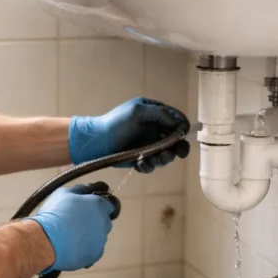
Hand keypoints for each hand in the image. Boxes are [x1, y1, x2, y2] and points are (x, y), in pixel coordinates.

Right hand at [28, 184, 114, 272]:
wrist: (47, 240)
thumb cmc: (55, 213)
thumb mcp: (64, 193)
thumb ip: (81, 189)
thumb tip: (91, 187)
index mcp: (99, 205)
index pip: (110, 205)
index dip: (101, 206)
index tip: (90, 209)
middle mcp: (104, 222)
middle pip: (105, 221)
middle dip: (96, 221)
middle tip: (78, 223)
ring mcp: (101, 240)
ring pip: (99, 237)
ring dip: (90, 236)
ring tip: (72, 237)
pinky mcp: (96, 255)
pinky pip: (94, 250)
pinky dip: (87, 249)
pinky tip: (73, 248)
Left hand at [69, 98, 190, 171]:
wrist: (96, 141)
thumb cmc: (116, 122)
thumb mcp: (138, 111)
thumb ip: (160, 114)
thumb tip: (179, 124)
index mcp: (154, 114)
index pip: (176, 120)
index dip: (182, 128)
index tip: (182, 136)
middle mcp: (154, 129)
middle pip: (175, 140)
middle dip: (177, 148)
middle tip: (176, 154)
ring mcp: (148, 145)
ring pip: (165, 154)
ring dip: (163, 159)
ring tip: (154, 159)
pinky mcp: (141, 158)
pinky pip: (152, 164)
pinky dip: (148, 166)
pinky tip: (140, 164)